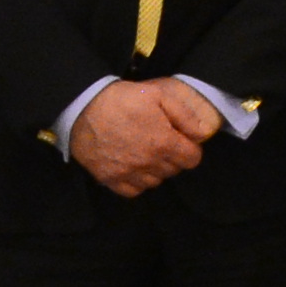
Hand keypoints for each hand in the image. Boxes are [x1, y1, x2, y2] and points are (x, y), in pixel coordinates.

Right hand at [66, 76, 223, 196]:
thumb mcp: (158, 95)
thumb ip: (184, 115)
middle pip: (174, 170)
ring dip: (156, 171)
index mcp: (164, 143)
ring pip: (155, 182)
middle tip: (163, 143)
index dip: (190, 149)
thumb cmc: (122, 99)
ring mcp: (128, 174)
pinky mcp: (109, 179)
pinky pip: (133, 191)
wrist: (82, 107)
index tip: (182, 141)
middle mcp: (148, 163)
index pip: (192, 159)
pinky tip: (133, 167)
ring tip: (147, 154)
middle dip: (173, 158)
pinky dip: (137, 182)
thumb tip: (202, 134)